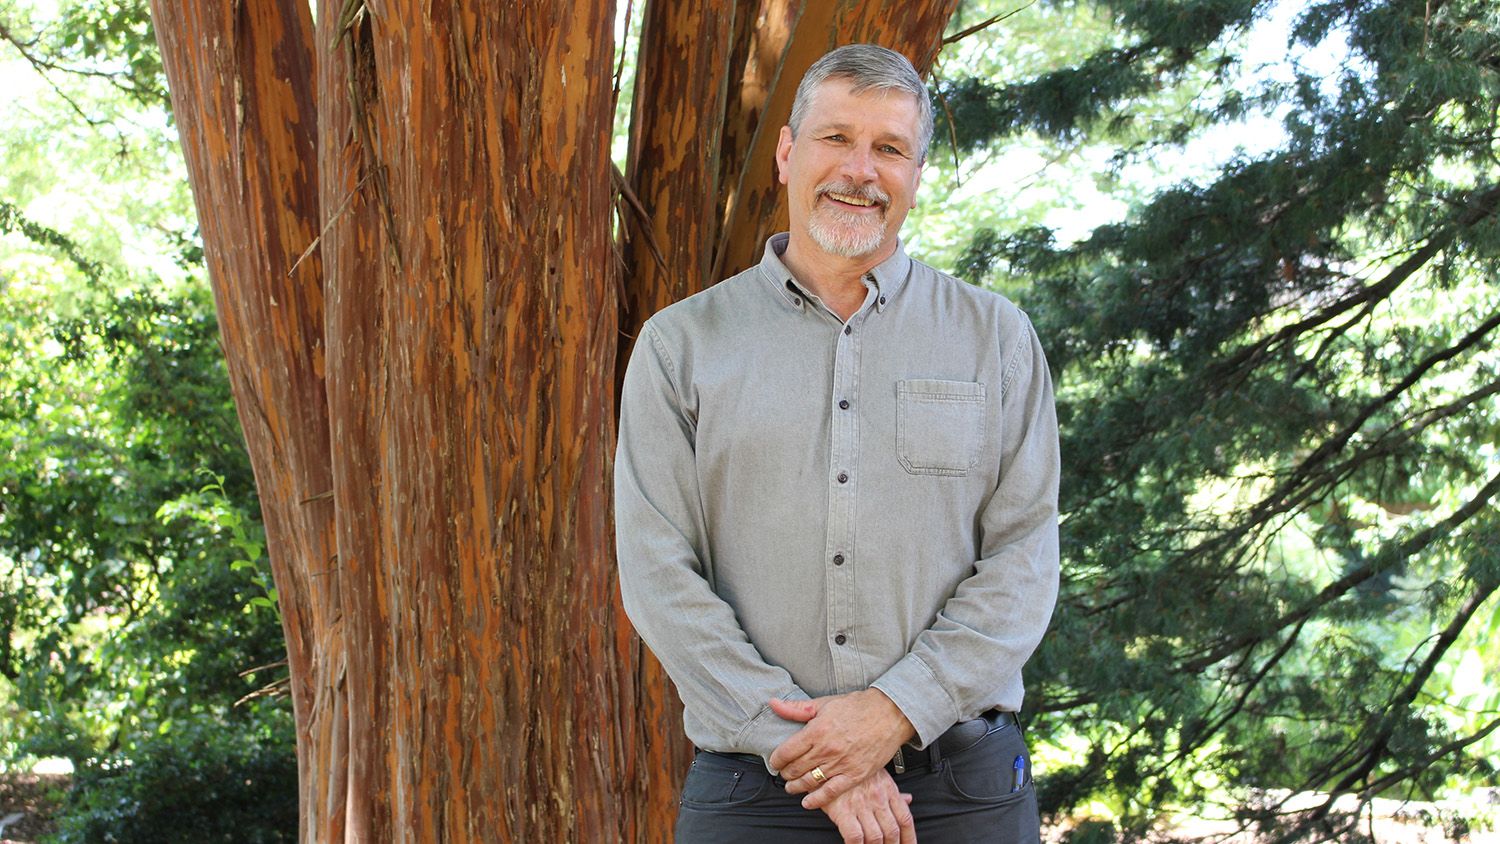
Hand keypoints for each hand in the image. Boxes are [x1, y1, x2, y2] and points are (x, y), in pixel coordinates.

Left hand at [768, 689, 915, 808]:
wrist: (888, 714)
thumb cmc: (858, 707)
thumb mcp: (824, 703)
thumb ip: (796, 708)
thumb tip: (774, 704)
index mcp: (816, 731)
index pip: (785, 752)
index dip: (776, 760)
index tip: (775, 762)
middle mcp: (826, 750)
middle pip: (795, 769)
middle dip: (785, 773)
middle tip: (783, 774)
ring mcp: (841, 764)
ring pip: (809, 782)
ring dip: (796, 786)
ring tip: (791, 786)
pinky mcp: (855, 775)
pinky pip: (831, 792)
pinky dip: (816, 800)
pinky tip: (807, 802)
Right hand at [820, 768, 916, 843]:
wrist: (830, 756)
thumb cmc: (853, 764)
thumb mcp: (878, 773)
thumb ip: (893, 791)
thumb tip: (908, 800)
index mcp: (888, 790)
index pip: (905, 819)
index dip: (910, 838)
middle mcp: (877, 798)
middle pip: (892, 831)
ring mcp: (861, 805)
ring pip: (876, 837)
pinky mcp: (843, 810)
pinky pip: (855, 836)